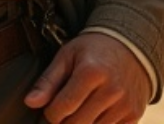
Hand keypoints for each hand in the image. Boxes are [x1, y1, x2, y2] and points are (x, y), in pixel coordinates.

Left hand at [23, 31, 151, 123]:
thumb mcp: (68, 56)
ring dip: (81, 124)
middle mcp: (111, 90)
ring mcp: (125, 105)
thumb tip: (30, 102)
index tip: (52, 108)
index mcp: (91, 73)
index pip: (62, 108)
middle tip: (64, 111)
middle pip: (76, 124)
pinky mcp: (133, 115)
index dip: (50, 113)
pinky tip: (95, 114)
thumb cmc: (94, 51)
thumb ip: (48, 80)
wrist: (131, 47)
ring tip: (80, 110)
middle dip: (64, 122)